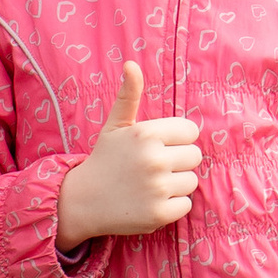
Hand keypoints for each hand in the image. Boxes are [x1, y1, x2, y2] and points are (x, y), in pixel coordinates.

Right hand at [55, 59, 200, 247]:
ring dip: (175, 185)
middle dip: (178, 162)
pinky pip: (186, 205)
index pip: (191, 132)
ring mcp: (157, 188)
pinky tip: (149, 202)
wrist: (82, 201)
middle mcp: (154, 159)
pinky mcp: (160, 214)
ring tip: (150, 185)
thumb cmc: (105, 159)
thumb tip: (131, 63)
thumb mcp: (114, 125)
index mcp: (146, 133)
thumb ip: (128, 95)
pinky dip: (171, 206)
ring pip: (192, 181)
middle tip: (153, 168)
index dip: (177, 140)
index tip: (159, 147)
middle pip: (194, 157)